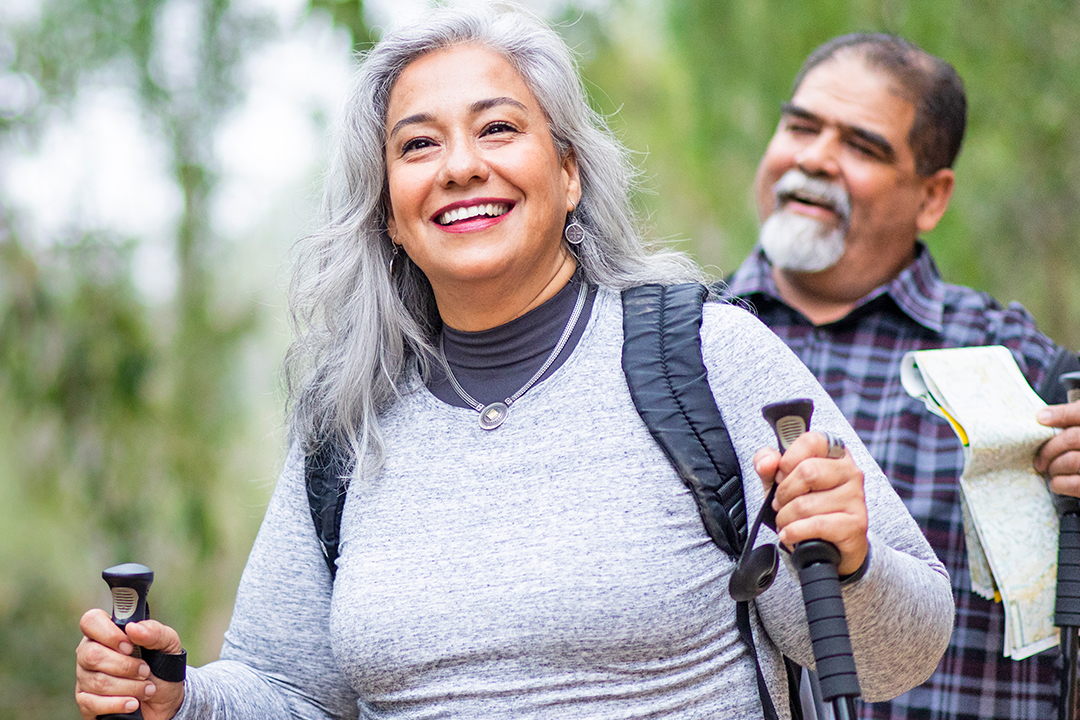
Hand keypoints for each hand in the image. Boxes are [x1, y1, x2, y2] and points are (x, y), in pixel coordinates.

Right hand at [75, 609, 185, 719]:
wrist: (165, 699)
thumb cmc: (162, 664)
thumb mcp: (168, 644)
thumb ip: (154, 632)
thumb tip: (132, 628)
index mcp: (107, 632)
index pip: (91, 621)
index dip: (109, 634)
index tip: (130, 647)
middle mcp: (90, 653)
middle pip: (91, 655)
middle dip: (125, 666)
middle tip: (145, 671)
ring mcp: (85, 678)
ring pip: (96, 681)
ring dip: (129, 687)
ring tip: (148, 689)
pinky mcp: (86, 702)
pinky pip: (92, 703)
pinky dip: (118, 704)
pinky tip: (133, 703)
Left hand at [754, 431, 867, 575]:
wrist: (828, 545)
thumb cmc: (805, 506)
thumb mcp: (780, 481)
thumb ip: (768, 464)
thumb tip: (767, 461)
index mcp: (834, 453)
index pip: (811, 441)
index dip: (788, 459)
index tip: (781, 475)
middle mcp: (850, 471)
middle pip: (808, 472)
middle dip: (784, 492)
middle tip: (780, 502)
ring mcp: (856, 497)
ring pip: (806, 503)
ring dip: (786, 517)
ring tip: (787, 521)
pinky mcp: (856, 524)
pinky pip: (816, 525)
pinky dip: (794, 532)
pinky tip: (790, 534)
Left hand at [1035, 399, 1079, 496]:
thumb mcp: (1079, 425)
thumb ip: (1068, 418)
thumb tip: (1041, 416)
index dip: (1060, 415)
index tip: (1040, 418)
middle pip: (1071, 438)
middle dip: (1049, 449)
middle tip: (1039, 460)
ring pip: (1072, 460)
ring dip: (1053, 466)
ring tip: (1049, 470)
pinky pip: (1075, 484)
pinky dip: (1059, 483)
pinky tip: (1056, 482)